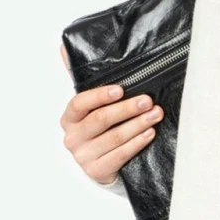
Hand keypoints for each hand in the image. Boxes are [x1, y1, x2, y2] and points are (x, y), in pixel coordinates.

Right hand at [58, 40, 163, 184]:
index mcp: (69, 118)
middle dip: (127, 109)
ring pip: (114, 138)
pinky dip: (137, 143)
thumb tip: (64, 48)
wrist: (100, 164)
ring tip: (155, 115)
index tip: (120, 89)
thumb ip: (79, 78)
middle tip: (147, 101)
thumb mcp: (89, 106)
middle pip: (100, 120)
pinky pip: (120, 155)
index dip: (100, 96)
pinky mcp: (97, 171)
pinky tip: (149, 133)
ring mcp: (83, 157)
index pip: (80, 103)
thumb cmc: (97, 129)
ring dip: (138, 125)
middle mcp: (72, 137)